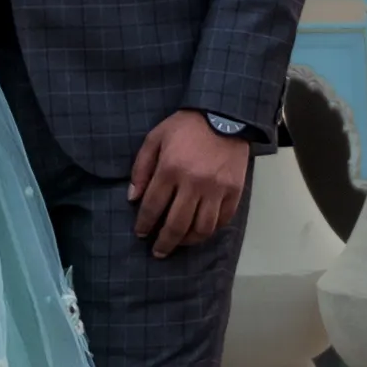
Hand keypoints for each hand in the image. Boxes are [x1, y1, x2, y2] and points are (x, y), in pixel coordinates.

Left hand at [129, 106, 249, 255]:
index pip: (153, 206)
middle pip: (176, 224)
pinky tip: (201, 230)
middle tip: (158, 251)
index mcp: (170, 169)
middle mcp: (193, 183)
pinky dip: (210, 230)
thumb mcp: (155, 138)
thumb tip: (132, 197)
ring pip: (201, 228)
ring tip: (180, 243)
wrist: (224, 114)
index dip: (144, 224)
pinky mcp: (234, 192)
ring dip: (188, 241)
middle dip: (164, 242)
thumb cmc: (186, 126)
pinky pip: (222, 221)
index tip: (141, 233)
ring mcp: (216, 190)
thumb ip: (141, 167)